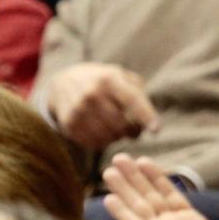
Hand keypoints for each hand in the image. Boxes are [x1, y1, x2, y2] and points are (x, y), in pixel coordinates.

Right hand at [44, 62, 158, 151]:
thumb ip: (137, 93)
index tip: (156, 130)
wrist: (62, 82)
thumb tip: (147, 121)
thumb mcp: (119, 76)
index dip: (146, 115)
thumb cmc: (102, 82)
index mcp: (109, 79)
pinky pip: (93, 143)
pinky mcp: (68, 124)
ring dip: (117, 138)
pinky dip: (102, 143)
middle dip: (131, 131)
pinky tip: (102, 134)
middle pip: (120, 123)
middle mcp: (91, 93)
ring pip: (107, 136)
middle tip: (133, 130)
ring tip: (117, 131)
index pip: (131, 100)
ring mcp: (77, 109)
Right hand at [101, 156, 218, 219]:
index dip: (155, 178)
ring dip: (123, 189)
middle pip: (148, 197)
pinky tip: (109, 199)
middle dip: (133, 178)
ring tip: (109, 170)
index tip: (143, 161)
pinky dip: (121, 213)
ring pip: (137, 207)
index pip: (168, 195)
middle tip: (118, 158)